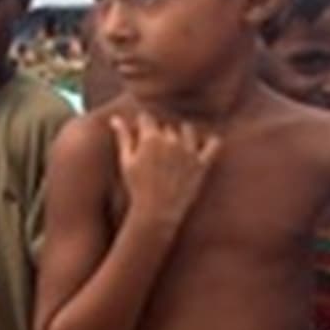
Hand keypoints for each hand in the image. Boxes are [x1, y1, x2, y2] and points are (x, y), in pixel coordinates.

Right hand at [110, 111, 219, 228]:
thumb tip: (115, 119)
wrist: (156, 211)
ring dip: (182, 135)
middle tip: (157, 152)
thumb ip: (123, 138)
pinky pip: (213, 145)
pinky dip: (212, 142)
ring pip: (187, 130)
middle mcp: (171, 140)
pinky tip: (207, 143)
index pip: (147, 119)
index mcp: (150, 138)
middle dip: (161, 136)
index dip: (143, 125)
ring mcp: (188, 151)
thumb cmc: (137, 187)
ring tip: (177, 148)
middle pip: (166, 128)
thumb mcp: (126, 162)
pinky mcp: (201, 163)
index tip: (142, 132)